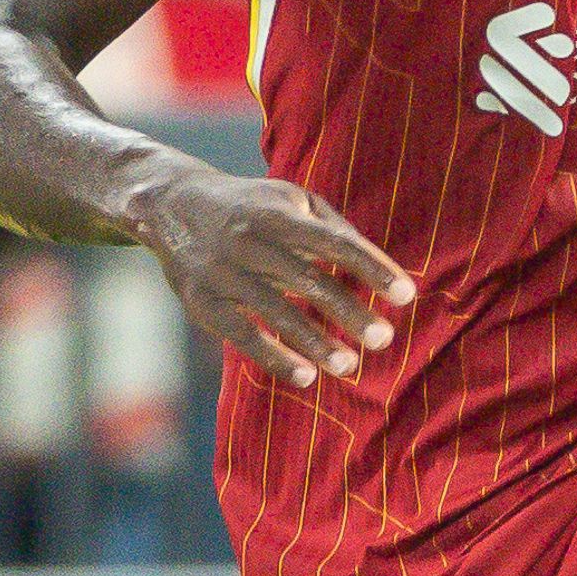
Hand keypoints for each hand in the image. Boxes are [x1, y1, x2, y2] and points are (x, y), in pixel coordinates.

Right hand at [128, 165, 412, 386]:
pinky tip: (306, 377)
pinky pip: (242, 335)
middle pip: (307, 281)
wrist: (170, 205)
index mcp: (276, 213)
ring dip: (315, 342)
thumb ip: (330, 226)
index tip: (406, 294)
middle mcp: (248, 241)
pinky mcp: (203, 302)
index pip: (333, 243)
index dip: (371, 267)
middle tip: (384, 339)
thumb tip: (374, 263)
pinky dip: (274, 357)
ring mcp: (223, 274)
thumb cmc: (249, 205)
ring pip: (275, 313)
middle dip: (348, 312)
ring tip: (349, 366)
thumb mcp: (288, 198)